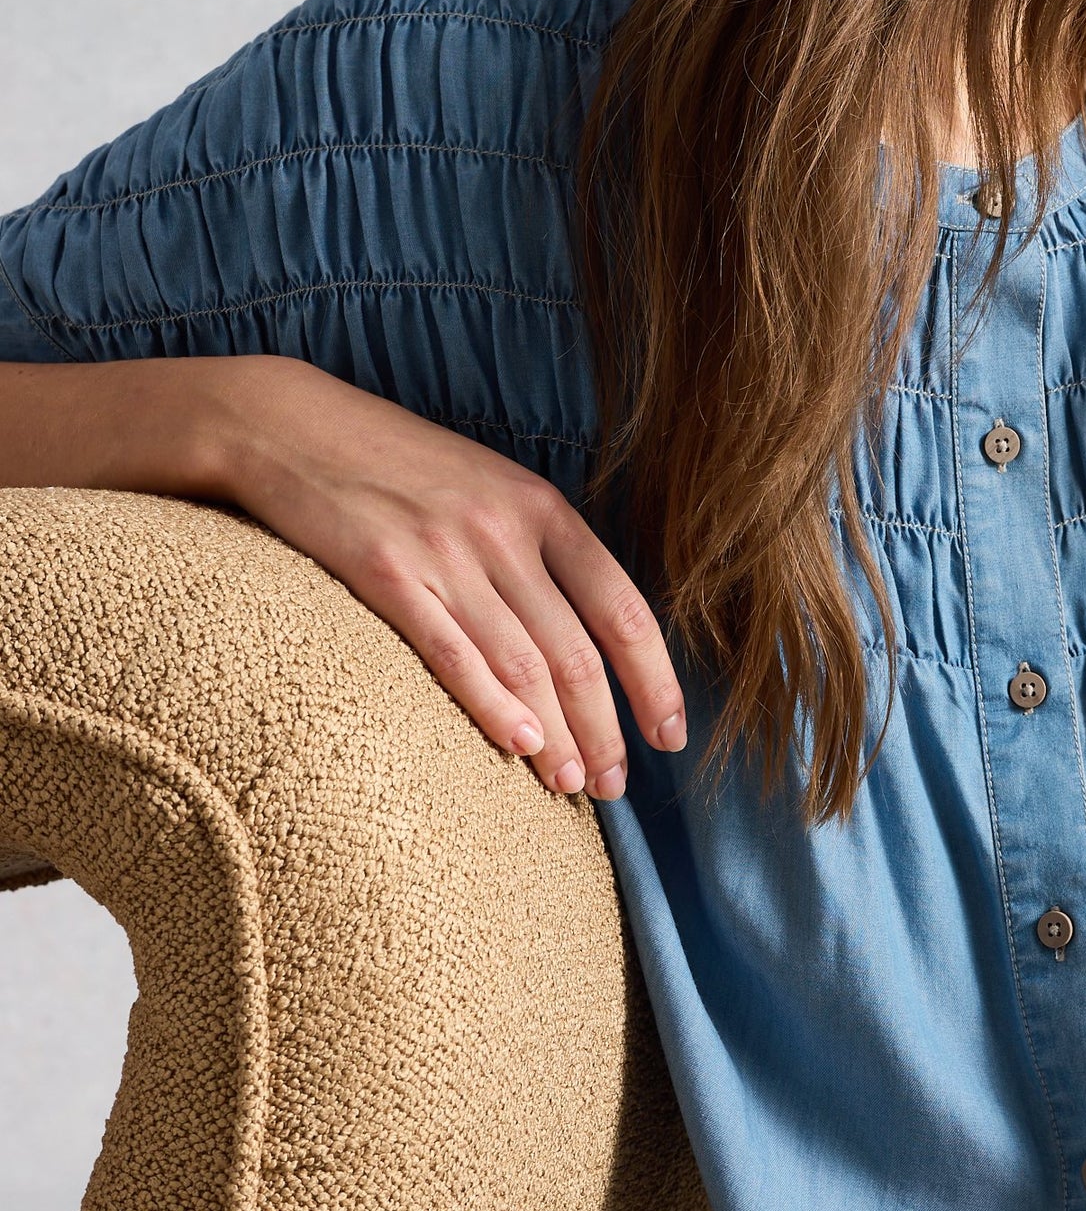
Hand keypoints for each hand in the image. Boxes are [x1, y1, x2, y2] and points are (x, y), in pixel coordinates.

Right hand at [212, 359, 684, 795]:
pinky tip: (520, 745)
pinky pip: (450, 651)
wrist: (289, 424)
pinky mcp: (383, 572)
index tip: (670, 736)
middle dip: (605, 728)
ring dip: (556, 735)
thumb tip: (585, 632)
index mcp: (541, 508)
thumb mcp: (486, 485)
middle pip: (576, 650)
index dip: (655, 681)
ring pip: (522, 663)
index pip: (623, 610)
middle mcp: (503, 530)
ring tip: (572, 786)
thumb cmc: (394, 464)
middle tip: (614, 786)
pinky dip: (490, 704)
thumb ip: (536, 547)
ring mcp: (444, 551)